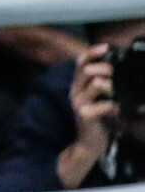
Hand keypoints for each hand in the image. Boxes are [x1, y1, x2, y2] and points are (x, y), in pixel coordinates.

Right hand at [68, 45, 118, 160]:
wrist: (89, 144)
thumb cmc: (98, 120)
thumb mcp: (98, 100)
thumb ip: (102, 86)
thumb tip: (115, 71)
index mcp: (77, 85)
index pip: (80, 63)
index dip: (91, 53)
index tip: (105, 47)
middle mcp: (75, 91)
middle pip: (87, 70)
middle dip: (105, 68)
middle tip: (116, 73)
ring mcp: (78, 103)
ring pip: (96, 84)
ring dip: (111, 86)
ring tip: (118, 93)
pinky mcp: (85, 115)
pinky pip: (104, 105)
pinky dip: (114, 106)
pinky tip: (117, 110)